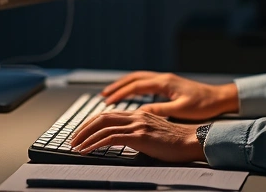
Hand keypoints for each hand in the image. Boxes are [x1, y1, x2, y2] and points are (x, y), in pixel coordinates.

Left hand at [69, 109, 204, 163]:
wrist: (192, 142)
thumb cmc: (176, 142)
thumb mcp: (154, 133)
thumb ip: (139, 133)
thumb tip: (124, 141)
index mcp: (140, 114)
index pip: (109, 114)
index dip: (92, 122)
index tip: (82, 132)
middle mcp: (137, 116)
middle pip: (102, 117)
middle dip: (84, 128)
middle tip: (73, 139)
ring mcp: (138, 125)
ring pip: (103, 126)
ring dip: (85, 137)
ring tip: (75, 146)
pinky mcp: (140, 136)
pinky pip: (110, 138)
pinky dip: (95, 143)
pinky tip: (87, 150)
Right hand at [101, 71, 238, 119]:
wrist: (220, 98)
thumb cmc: (203, 105)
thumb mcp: (180, 109)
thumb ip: (159, 110)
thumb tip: (138, 113)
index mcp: (164, 83)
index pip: (136, 86)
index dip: (120, 94)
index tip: (107, 102)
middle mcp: (163, 78)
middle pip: (134, 78)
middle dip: (117, 86)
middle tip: (103, 96)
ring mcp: (166, 80)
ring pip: (139, 78)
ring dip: (124, 85)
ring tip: (112, 94)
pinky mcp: (169, 84)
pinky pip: (146, 82)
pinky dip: (134, 86)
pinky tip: (131, 94)